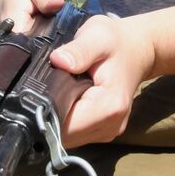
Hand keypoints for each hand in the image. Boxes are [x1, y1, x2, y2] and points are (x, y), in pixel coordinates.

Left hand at [49, 14, 155, 146]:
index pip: (66, 125)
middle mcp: (111, 125)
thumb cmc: (116, 42)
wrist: (137, 50)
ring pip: (68, 138)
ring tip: (60, 92)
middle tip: (49, 88)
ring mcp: (108, 132)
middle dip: (50, 115)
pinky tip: (69, 99)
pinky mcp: (103, 132)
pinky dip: (67, 120)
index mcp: (110, 106)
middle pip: (65, 136)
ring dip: (58, 119)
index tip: (37, 93)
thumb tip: (58, 61)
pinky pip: (76, 134)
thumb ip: (79, 50)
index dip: (47, 112)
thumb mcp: (97, 37)